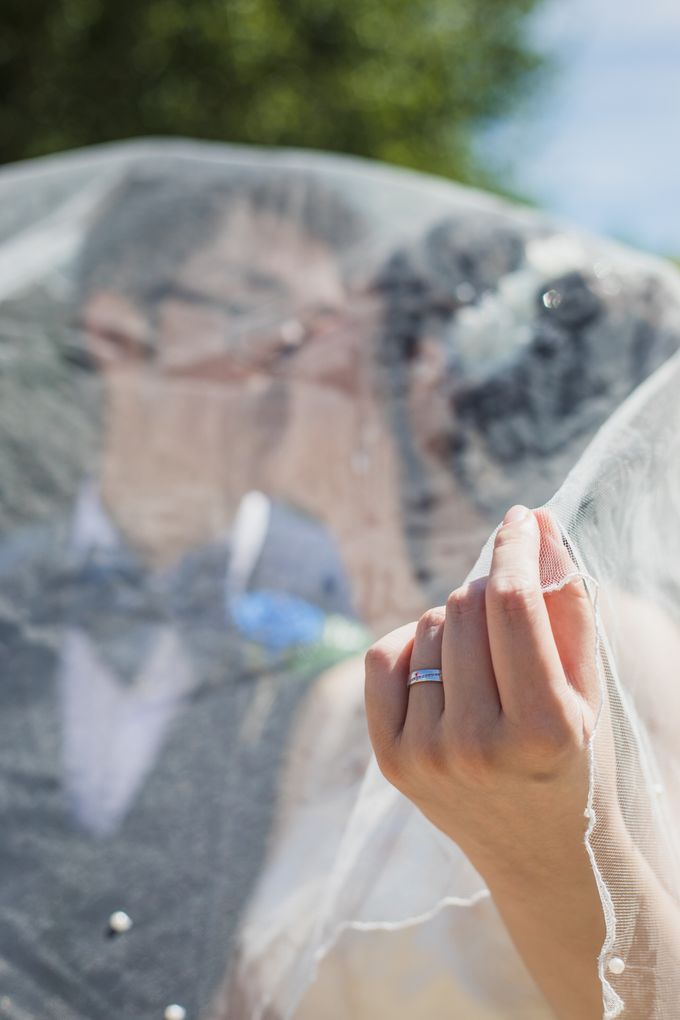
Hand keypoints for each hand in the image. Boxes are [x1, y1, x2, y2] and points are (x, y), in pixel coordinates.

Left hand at [364, 504, 614, 1017]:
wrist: (542, 854)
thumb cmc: (576, 759)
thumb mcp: (589, 688)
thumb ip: (567, 604)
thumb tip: (539, 526)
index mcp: (543, 728)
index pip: (512, 603)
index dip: (515, 547)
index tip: (521, 518)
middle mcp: (476, 745)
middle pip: (465, 606)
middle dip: (490, 591)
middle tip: (511, 617)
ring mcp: (427, 756)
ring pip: (427, 624)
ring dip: (456, 624)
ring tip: (485, 667)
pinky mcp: (391, 760)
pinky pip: (383, 656)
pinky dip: (412, 644)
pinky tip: (442, 670)